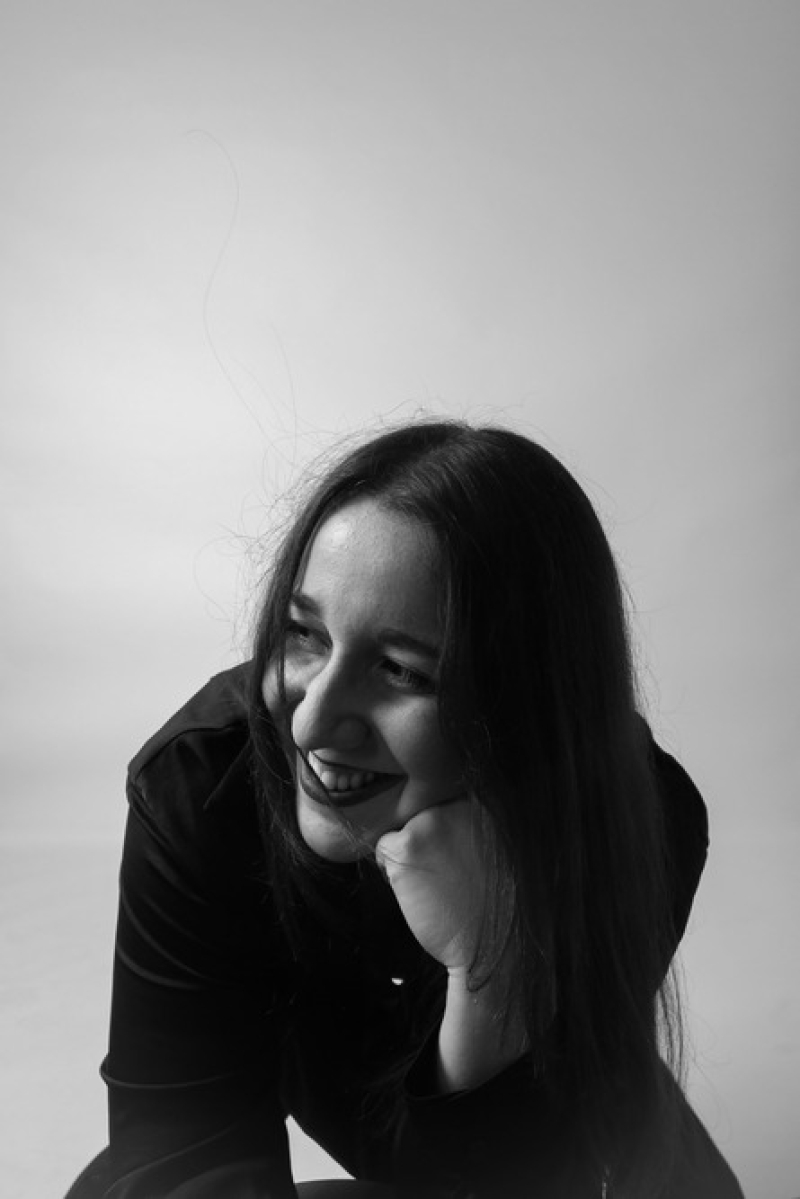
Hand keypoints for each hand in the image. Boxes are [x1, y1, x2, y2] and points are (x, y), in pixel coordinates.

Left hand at [375, 797, 485, 973]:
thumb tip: (434, 815)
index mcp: (481, 801)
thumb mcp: (492, 847)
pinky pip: (382, 849)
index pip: (441, 804)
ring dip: (409, 857)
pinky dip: (391, 873)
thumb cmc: (493, 905)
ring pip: (401, 832)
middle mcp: (455, 803)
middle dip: (425, 844)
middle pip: (420, 816)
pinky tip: (419, 892)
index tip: (458, 861)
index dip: (443, 836)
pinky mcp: (406, 845)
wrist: (490, 946)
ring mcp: (430, 821)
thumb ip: (468, 823)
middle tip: (447, 876)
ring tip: (436, 885)